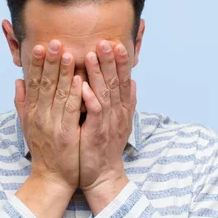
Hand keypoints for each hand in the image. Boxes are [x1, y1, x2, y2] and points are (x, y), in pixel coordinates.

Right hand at [14, 40, 82, 192]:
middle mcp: (40, 115)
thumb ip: (22, 103)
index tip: (39, 45)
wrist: (51, 178)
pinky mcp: (66, 133)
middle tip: (53, 41)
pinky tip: (78, 77)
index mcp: (32, 112)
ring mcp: (52, 124)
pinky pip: (70, 109)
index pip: (33, 83)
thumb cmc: (43, 151)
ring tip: (66, 52)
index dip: (36, 64)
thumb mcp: (28, 126)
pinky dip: (74, 92)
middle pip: (44, 83)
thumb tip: (18, 81)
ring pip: (57, 92)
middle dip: (49, 61)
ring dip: (62, 71)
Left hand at [79, 40, 135, 191]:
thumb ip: (127, 101)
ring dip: (99, 73)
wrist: (102, 175)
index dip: (122, 62)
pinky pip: (94, 112)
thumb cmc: (105, 148)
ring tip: (92, 53)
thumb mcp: (120, 122)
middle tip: (106, 41)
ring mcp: (108, 123)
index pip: (124, 80)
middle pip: (117, 82)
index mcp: (121, 109)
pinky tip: (82, 84)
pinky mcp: (97, 133)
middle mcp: (117, 114)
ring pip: (106, 93)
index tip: (118, 43)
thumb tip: (134, 82)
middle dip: (112, 61)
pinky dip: (90, 98)